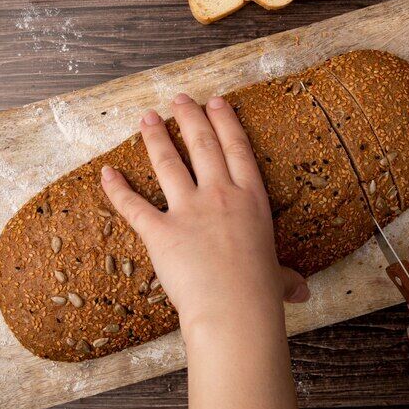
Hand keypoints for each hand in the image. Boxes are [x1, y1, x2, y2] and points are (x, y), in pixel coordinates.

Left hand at [102, 93, 311, 408]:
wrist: (234, 309)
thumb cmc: (260, 295)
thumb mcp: (278, 279)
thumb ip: (285, 279)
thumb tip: (301, 294)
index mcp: (251, 200)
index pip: (237, 149)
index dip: (226, 122)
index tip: (216, 103)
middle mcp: (220, 195)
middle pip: (202, 144)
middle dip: (189, 117)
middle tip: (179, 99)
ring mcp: (189, 210)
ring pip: (168, 163)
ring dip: (155, 138)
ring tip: (146, 119)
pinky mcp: (160, 232)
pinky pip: (133, 205)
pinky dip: (116, 189)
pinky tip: (106, 172)